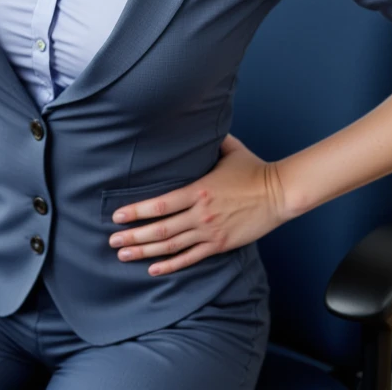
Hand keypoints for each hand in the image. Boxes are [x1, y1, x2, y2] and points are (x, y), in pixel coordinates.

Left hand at [107, 134, 289, 275]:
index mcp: (197, 190)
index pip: (159, 204)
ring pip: (171, 246)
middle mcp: (200, 214)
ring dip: (145, 252)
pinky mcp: (220, 245)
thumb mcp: (228, 149)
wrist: (279, 193)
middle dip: (133, 236)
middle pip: (159, 229)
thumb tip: (196, 123)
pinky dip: (171, 265)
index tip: (117, 216)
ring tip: (124, 255)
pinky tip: (154, 269)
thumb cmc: (253, 169)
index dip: (136, 212)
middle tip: (113, 241)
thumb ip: (208, 140)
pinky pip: (191, 258)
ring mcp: (209, 232)